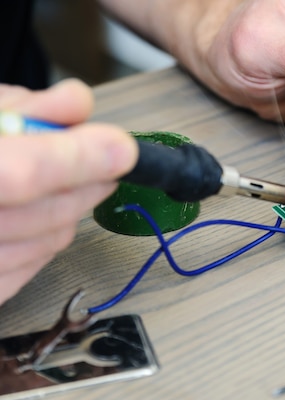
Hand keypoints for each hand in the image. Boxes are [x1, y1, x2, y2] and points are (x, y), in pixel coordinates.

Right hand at [0, 79, 137, 304]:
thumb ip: (26, 109)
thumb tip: (76, 103)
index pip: (20, 174)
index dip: (77, 160)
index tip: (120, 148)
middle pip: (42, 213)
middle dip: (88, 183)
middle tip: (109, 159)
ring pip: (48, 241)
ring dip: (73, 208)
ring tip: (68, 180)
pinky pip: (34, 267)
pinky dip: (50, 236)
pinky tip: (42, 212)